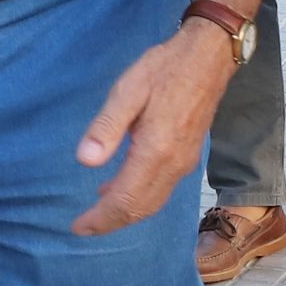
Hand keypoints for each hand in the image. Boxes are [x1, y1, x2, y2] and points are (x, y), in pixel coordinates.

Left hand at [72, 26, 235, 235]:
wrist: (208, 57)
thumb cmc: (165, 69)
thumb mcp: (128, 90)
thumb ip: (106, 127)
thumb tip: (85, 162)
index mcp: (155, 150)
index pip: (125, 199)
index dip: (100, 218)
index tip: (77, 226)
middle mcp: (173, 165)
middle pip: (140, 209)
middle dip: (110, 222)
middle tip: (83, 228)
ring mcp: (184, 163)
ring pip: (153, 203)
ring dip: (125, 214)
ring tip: (98, 214)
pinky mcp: (188, 157)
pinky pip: (161, 191)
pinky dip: (139, 200)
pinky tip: (120, 188)